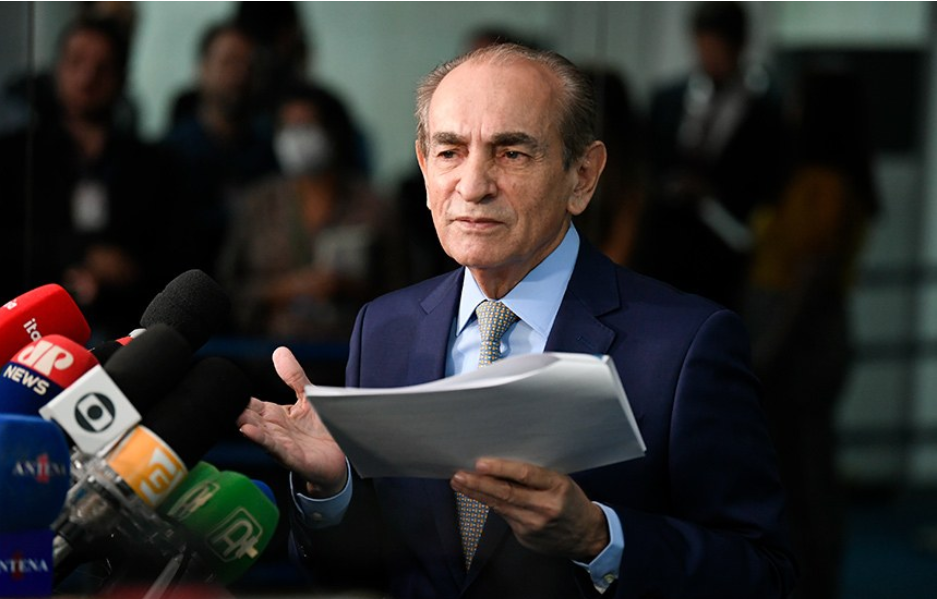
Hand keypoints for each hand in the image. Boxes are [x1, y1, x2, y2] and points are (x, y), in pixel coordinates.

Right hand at [237, 347, 347, 496]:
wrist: (340, 456)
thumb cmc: (321, 427)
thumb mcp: (307, 395)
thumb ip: (294, 376)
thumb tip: (279, 350)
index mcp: (274, 415)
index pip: (250, 404)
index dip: (238, 397)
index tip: (222, 388)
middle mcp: (273, 430)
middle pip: (250, 418)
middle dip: (238, 411)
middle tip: (223, 401)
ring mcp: (281, 445)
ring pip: (259, 433)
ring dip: (247, 425)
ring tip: (236, 417)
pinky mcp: (292, 457)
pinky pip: (274, 447)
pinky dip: (261, 440)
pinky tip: (247, 431)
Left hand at [450, 458, 608, 561]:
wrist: (585, 536)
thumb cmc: (571, 502)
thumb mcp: (561, 481)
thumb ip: (535, 476)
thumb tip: (500, 466)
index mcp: (557, 487)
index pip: (526, 475)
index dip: (501, 469)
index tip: (481, 464)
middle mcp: (545, 507)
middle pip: (507, 494)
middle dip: (479, 484)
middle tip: (460, 475)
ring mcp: (533, 525)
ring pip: (500, 507)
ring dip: (477, 494)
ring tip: (459, 483)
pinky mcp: (525, 537)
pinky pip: (504, 517)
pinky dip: (491, 505)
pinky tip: (478, 496)